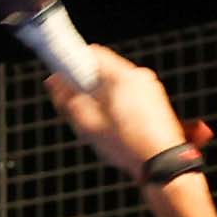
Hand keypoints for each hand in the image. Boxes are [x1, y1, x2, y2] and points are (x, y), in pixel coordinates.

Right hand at [43, 51, 195, 183]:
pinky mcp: (156, 99)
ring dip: (103, 97)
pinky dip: (119, 104)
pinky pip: (131, 94)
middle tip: (79, 108)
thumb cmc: (127, 145)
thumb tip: (53, 81)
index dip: (74, 62)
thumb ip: (67, 99)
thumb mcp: (88, 124)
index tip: (64, 76)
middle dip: (88, 85)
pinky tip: (117, 128)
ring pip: (117, 83)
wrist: (163, 163)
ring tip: (101, 124)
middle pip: (104, 70)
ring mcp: (150, 87)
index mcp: (121, 76)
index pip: (92, 53)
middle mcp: (139, 75)